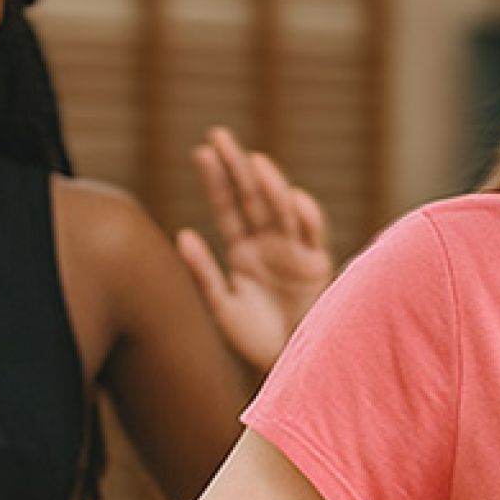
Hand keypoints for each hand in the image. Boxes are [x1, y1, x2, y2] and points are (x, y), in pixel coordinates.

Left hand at [175, 126, 331, 371]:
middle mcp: (268, 244)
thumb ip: (203, 272)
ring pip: (281, 209)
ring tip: (254, 163)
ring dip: (270, 185)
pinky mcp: (317, 263)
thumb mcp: (222, 306)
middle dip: (237, 167)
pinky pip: (312, 233)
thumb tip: (182, 234)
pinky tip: (292, 198)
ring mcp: (293, 250)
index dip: (215, 180)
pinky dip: (306, 215)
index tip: (201, 151)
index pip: (227, 207)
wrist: (291, 364)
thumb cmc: (254, 339)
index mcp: (243, 251)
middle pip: (252, 198)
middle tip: (220, 136)